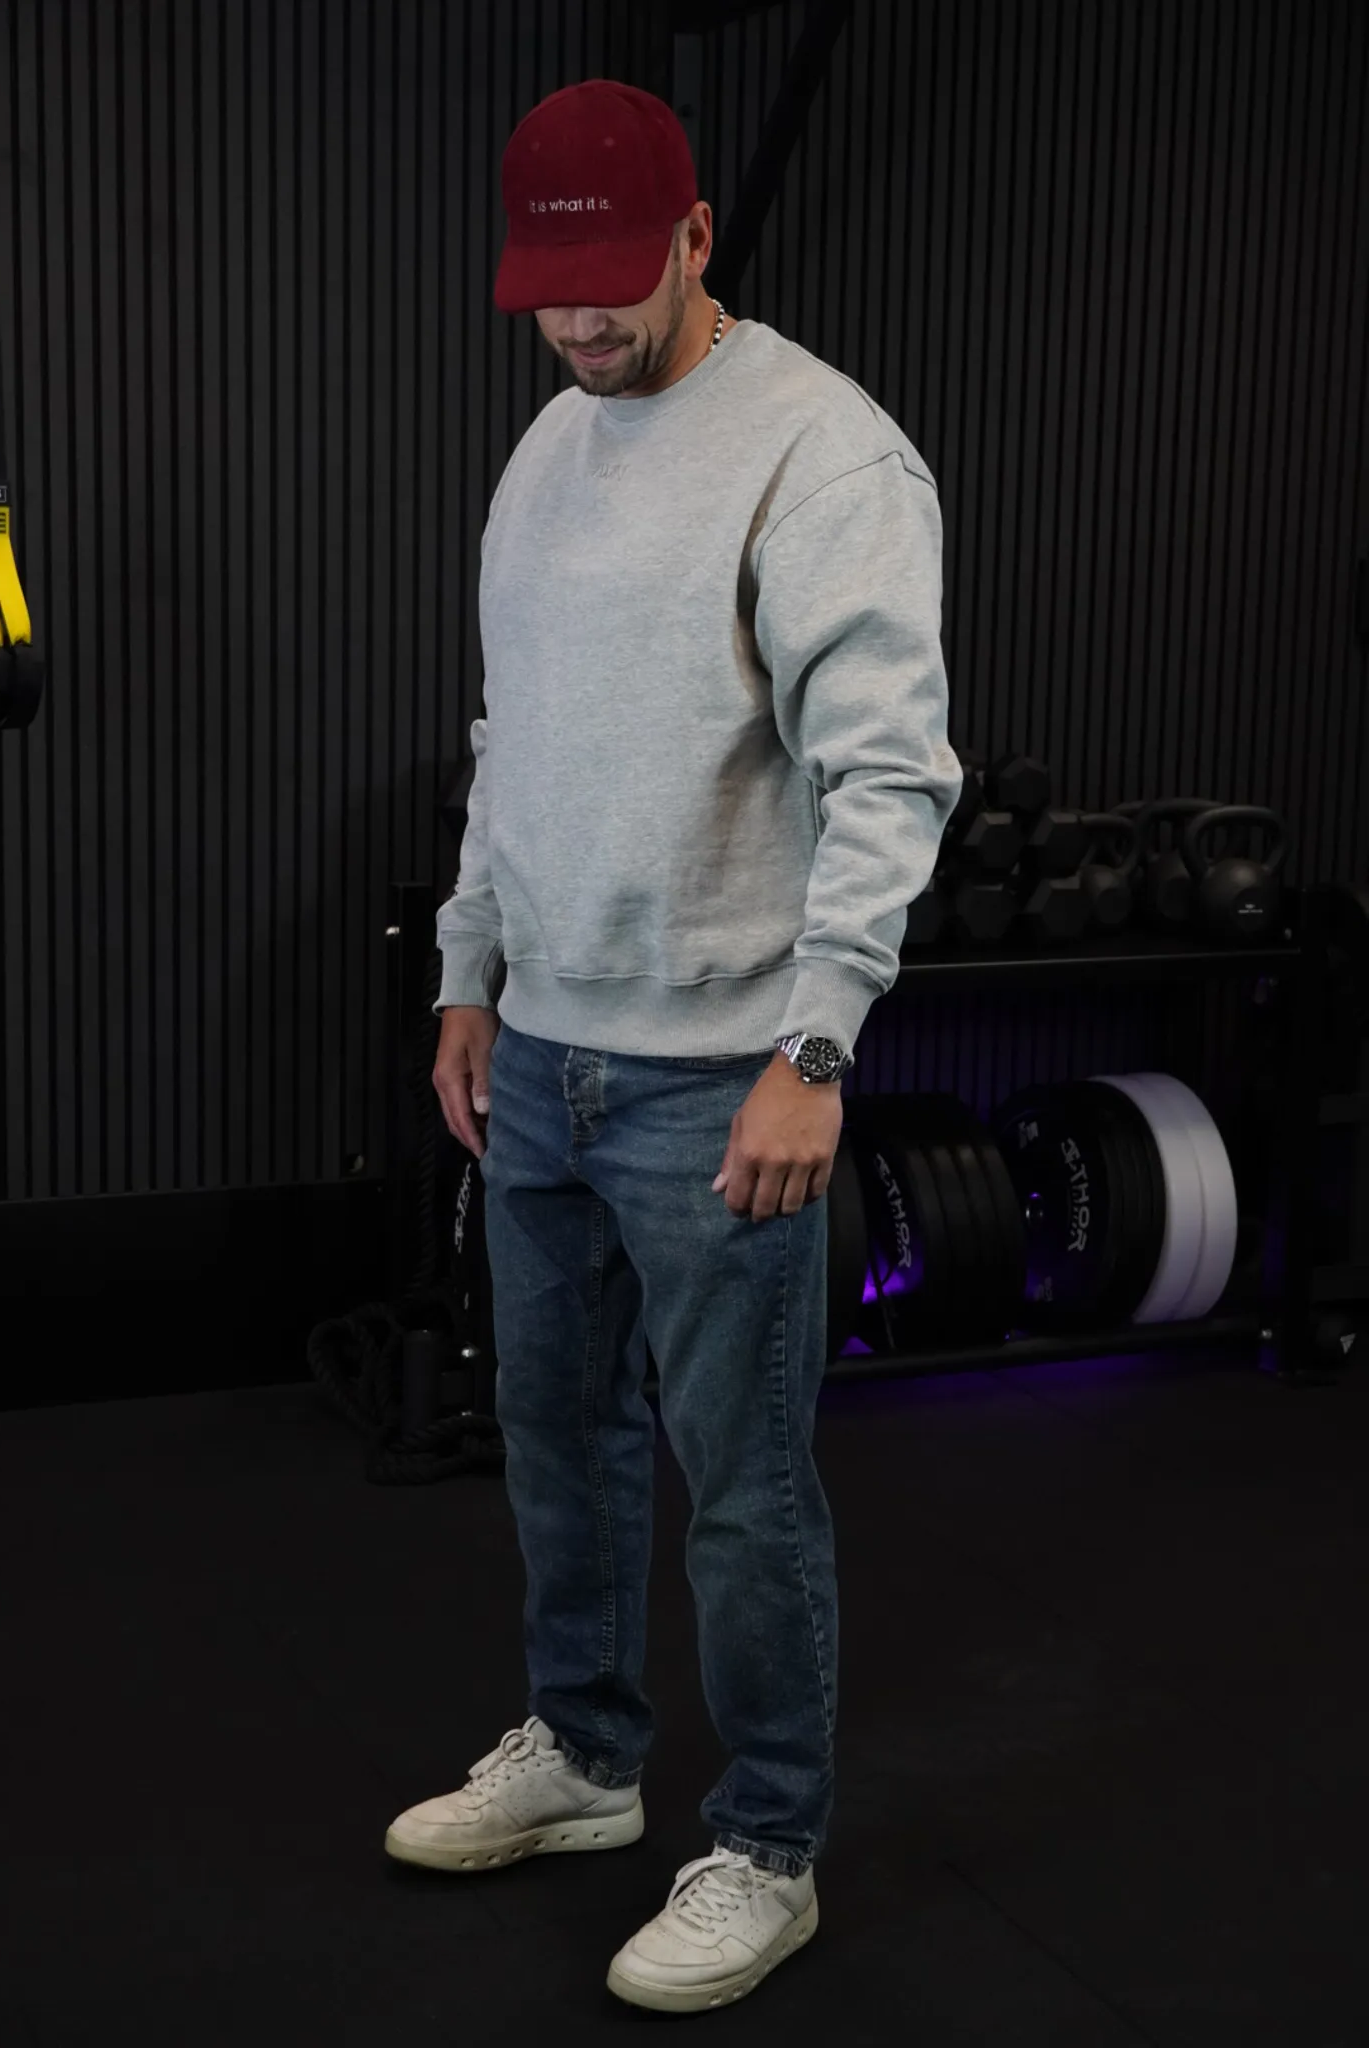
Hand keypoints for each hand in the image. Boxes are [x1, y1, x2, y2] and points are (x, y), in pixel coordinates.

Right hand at [433, 1005, 500, 1157]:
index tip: (484, 1154)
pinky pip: (459, 1102)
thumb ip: (483, 1081)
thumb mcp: (483, 1050)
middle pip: (453, 1120)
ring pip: (455, 1112)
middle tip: (488, 1153)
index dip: (471, 1138)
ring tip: (489, 1140)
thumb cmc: (476, 1021)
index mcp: (448, 1079)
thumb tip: (482, 1110)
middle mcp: (443, 1083)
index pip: (459, 1118)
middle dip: (469, 1138)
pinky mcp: (453, 1073)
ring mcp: (446, 1079)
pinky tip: (484, 1118)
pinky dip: (469, 1114)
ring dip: (469, 1127)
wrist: (466, 1000)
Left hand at [713, 1053, 843, 1221]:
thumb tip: (719, 1188)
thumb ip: (730, 1158)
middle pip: (765, 1207)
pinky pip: (816, 1192)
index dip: (736, 1209)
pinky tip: (801, 1192)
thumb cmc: (768, 1095)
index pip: (738, 1198)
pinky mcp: (824, 1159)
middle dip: (759, 1215)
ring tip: (781, 1203)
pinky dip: (807, 1198)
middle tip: (760, 1211)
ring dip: (783, 1210)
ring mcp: (802, 1162)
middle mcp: (774, 1162)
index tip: (739, 1208)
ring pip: (792, 1205)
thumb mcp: (741, 1121)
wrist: (806, 1074)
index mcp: (749, 1153)